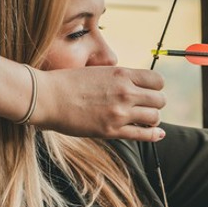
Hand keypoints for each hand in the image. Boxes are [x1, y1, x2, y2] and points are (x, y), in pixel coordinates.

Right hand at [33, 66, 165, 141]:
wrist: (48, 97)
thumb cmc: (68, 82)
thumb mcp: (98, 72)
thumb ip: (118, 78)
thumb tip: (133, 86)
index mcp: (121, 74)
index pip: (157, 80)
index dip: (155, 87)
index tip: (148, 91)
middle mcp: (125, 92)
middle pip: (160, 99)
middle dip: (155, 103)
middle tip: (146, 107)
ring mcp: (119, 112)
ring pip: (155, 117)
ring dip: (152, 119)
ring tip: (144, 119)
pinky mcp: (112, 131)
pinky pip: (143, 134)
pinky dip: (153, 135)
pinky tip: (157, 134)